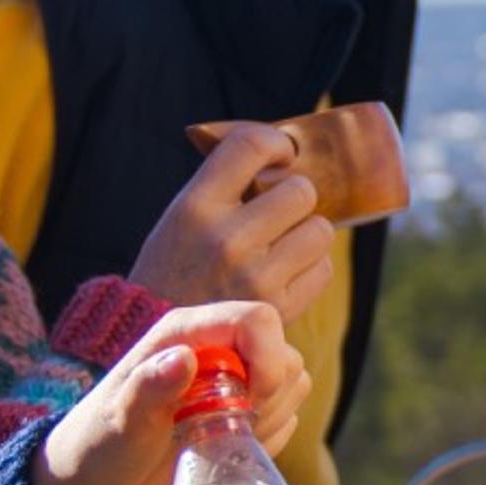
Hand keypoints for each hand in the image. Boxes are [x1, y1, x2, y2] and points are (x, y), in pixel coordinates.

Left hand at [30, 303, 306, 484]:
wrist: (101, 479)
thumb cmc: (103, 444)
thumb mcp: (120, 420)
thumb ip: (149, 387)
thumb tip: (184, 357)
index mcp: (188, 332)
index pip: (258, 319)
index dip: (268, 356)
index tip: (251, 399)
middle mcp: (219, 347)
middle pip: (284, 353)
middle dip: (267, 397)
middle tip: (223, 427)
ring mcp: (238, 377)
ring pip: (294, 383)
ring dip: (269, 418)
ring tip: (219, 438)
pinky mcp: (250, 407)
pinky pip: (290, 415)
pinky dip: (269, 437)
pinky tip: (226, 447)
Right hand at [128, 123, 334, 318]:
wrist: (163, 341)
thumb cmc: (175, 269)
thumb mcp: (182, 217)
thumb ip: (224, 185)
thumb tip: (282, 152)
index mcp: (196, 207)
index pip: (251, 145)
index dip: (277, 143)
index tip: (280, 155)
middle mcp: (226, 238)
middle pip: (301, 190)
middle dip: (294, 198)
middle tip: (277, 213)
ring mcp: (255, 276)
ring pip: (320, 229)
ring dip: (307, 233)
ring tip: (281, 245)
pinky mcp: (278, 309)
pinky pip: (322, 269)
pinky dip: (310, 268)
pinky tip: (284, 273)